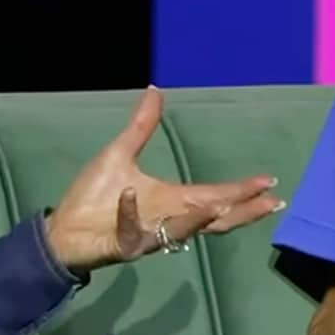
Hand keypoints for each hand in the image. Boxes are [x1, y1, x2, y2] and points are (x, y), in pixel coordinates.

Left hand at [44, 87, 284, 272]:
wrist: (63, 228)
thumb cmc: (94, 197)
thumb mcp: (120, 154)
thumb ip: (142, 126)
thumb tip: (155, 90)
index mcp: (171, 200)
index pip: (214, 195)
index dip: (240, 191)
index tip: (268, 182)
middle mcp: (167, 219)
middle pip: (212, 219)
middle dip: (240, 211)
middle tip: (271, 203)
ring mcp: (148, 235)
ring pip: (179, 232)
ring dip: (197, 220)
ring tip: (220, 207)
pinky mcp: (123, 245)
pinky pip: (131, 232)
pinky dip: (130, 215)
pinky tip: (129, 194)